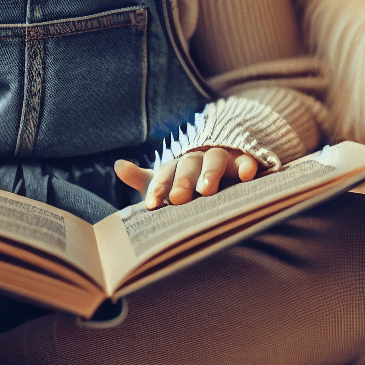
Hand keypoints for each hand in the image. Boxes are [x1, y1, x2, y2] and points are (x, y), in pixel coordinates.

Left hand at [115, 147, 261, 208]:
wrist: (228, 165)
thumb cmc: (193, 183)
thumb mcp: (170, 182)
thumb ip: (146, 179)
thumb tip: (118, 165)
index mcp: (179, 166)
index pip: (166, 175)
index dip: (158, 189)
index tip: (151, 206)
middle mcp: (200, 159)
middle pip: (189, 165)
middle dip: (183, 182)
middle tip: (178, 199)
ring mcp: (224, 158)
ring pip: (215, 159)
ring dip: (210, 172)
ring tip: (206, 189)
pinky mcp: (245, 162)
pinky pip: (247, 161)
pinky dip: (247, 165)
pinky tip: (247, 175)